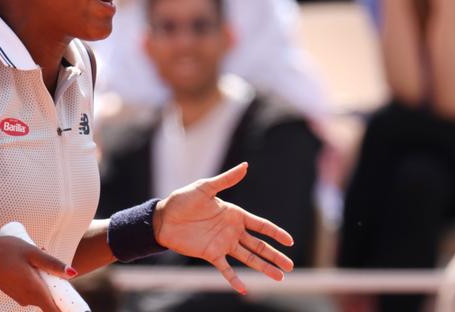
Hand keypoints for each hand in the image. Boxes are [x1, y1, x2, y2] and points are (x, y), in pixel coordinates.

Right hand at [0, 235, 76, 310]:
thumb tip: (72, 273)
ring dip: (45, 280)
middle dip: (56, 285)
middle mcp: (28, 299)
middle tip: (52, 266)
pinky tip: (30, 264)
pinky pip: (32, 291)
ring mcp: (21, 298)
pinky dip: (36, 280)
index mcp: (35, 291)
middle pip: (51, 301)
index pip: (55, 310)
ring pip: (41, 293)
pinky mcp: (16, 294)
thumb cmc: (7, 251)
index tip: (73, 303)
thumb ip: (52, 264)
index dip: (66, 308)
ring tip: (38, 258)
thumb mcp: (32, 252)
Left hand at [152, 163, 293, 293]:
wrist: (164, 217)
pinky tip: (245, 289)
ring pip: (248, 258)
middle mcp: (232, 231)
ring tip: (279, 278)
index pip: (260, 225)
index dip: (275, 233)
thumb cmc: (183, 200)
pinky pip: (226, 269)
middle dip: (275, 255)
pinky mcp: (211, 254)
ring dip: (263, 267)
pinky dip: (234, 279)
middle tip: (290, 266)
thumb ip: (226, 180)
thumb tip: (245, 166)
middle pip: (259, 245)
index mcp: (234, 214)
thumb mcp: (205, 188)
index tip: (290, 242)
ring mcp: (223, 244)